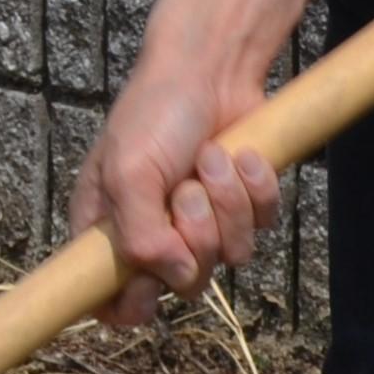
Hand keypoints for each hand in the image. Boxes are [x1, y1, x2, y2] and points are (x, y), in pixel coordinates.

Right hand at [74, 50, 282, 331]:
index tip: (147, 288)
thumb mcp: (129, 172)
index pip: (112, 301)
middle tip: (184, 189)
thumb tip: (174, 278)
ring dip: (226, 202)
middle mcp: (156, 234)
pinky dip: (256, 188)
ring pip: (230, 256)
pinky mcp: (244, 208)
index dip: (130, 305)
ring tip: (211, 157)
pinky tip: (240, 155)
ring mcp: (203, 223)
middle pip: (185, 283)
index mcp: (110, 230)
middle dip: (195, 232)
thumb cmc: (155, 113)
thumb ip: (141, 235)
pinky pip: (263, 226)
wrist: (210, 68)